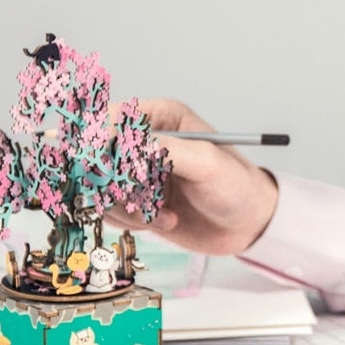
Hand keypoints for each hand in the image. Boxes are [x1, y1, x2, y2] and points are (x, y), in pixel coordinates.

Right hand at [107, 98, 278, 254]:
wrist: (248, 226)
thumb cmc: (237, 186)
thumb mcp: (205, 162)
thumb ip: (164, 148)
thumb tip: (123, 143)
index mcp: (159, 118)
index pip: (109, 119)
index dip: (98, 141)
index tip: (102, 164)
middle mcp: (142, 143)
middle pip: (96, 155)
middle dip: (113, 183)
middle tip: (137, 197)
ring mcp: (135, 173)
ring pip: (98, 187)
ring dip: (125, 207)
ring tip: (161, 213)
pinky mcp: (133, 200)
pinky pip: (108, 210)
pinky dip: (131, 221)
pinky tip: (163, 220)